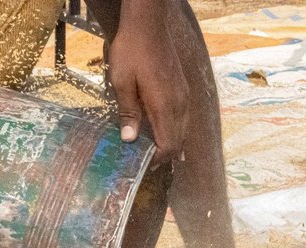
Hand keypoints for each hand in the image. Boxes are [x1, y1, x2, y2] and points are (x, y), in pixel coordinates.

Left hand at [107, 0, 189, 162]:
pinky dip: (175, 130)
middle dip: (166, 155)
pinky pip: (183, 118)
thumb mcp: (122, 81)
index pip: (168, 144)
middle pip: (179, 141)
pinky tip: (166, 131)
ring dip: (172, 143)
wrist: (149, 25)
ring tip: (156, 152)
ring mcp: (184, 97)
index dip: (159, 158)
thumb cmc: (132, 50)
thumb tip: (129, 138)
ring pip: (183, 130)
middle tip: (149, 163)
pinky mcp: (183, 90)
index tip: (145, 164)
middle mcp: (179, 104)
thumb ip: (128, 112)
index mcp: (164, 105)